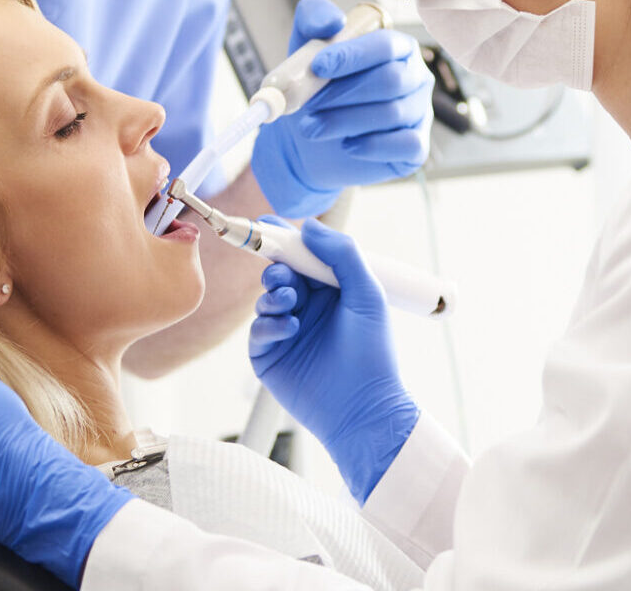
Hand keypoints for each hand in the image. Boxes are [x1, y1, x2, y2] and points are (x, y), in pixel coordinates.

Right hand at [249, 219, 419, 500]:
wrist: (363, 408)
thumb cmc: (372, 351)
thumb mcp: (366, 293)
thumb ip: (342, 254)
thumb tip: (309, 226)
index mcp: (331, 291)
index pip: (303, 257)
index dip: (285, 239)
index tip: (266, 222)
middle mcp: (307, 308)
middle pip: (279, 274)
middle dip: (277, 267)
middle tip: (283, 274)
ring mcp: (286, 332)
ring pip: (265, 299)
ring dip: (274, 294)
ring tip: (291, 303)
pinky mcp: (270, 357)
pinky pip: (258, 330)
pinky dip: (269, 324)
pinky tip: (289, 329)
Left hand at [252, 0, 432, 216]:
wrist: (310, 136)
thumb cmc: (315, 84)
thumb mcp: (306, 45)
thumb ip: (314, 17)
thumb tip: (334, 22)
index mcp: (396, 46)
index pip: (385, 45)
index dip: (352, 55)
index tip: (318, 66)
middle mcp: (415, 75)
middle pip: (391, 80)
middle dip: (344, 93)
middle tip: (309, 103)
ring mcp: (420, 111)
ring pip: (392, 113)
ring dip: (345, 120)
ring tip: (312, 127)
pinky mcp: (417, 146)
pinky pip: (405, 145)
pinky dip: (371, 146)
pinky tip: (347, 145)